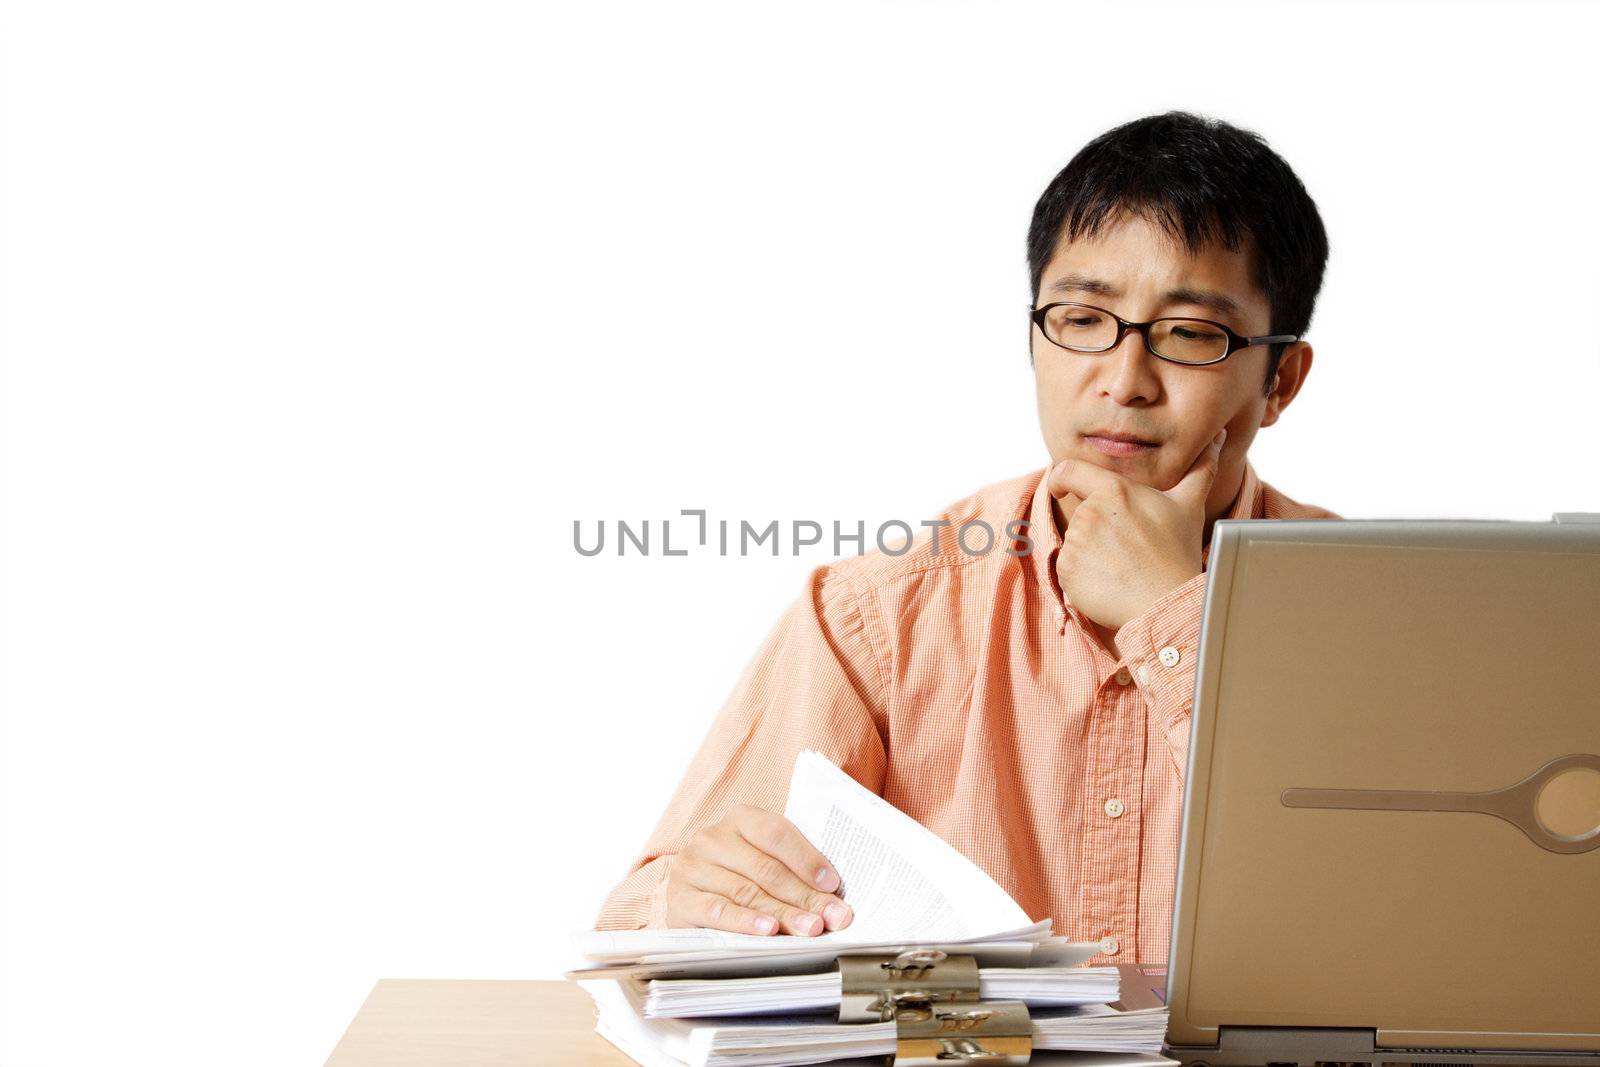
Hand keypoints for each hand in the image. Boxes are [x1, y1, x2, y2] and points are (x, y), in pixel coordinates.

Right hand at [663, 804, 853, 935]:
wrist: (688, 893)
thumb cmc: (738, 876)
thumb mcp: (764, 861)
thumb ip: (794, 871)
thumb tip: (832, 897)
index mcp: (741, 819)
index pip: (777, 834)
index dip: (807, 859)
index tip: (833, 885)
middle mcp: (713, 837)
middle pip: (766, 868)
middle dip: (804, 896)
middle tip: (832, 917)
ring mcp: (693, 867)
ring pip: (747, 892)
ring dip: (783, 913)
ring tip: (809, 928)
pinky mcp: (681, 898)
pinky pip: (718, 910)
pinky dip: (746, 921)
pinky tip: (767, 930)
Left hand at [1049, 429, 1225, 633]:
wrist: (1167, 601)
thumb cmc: (1178, 552)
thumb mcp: (1188, 505)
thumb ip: (1199, 468)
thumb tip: (1218, 437)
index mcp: (1114, 490)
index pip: (1069, 471)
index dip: (1061, 476)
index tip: (1062, 485)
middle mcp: (1089, 513)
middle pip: (1081, 514)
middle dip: (1099, 528)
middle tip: (1129, 548)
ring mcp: (1076, 543)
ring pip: (1076, 543)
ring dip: (1093, 553)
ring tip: (1124, 566)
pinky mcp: (1067, 572)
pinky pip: (1069, 569)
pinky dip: (1085, 575)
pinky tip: (1112, 582)